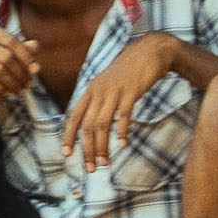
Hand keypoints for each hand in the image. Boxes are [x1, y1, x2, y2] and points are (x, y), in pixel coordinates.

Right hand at [0, 24, 37, 118]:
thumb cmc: (1, 68)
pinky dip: (0, 90)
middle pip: (5, 57)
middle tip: (29, 84)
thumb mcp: (16, 58)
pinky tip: (7, 94)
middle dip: (21, 73)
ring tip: (21, 91)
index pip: (11, 41)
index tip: (35, 69)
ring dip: (13, 83)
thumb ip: (26, 51)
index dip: (26, 57)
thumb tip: (35, 46)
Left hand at [62, 30, 182, 168]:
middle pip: (87, 126)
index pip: (74, 117)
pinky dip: (121, 131)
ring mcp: (114, 90)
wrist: (151, 50)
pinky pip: (123, 114)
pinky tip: (122, 144)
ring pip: (102, 123)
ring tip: (104, 162)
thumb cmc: (131, 69)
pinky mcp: (131, 91)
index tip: (67, 154)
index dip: (68, 136)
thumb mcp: (109, 82)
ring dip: (102, 146)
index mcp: (91, 90)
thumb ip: (100, 99)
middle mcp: (98, 91)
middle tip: (90, 168)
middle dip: (87, 150)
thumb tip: (93, 119)